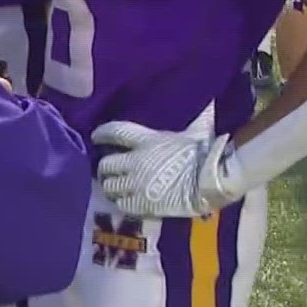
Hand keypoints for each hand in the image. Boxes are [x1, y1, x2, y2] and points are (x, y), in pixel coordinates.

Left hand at [91, 120, 238, 218]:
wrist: (210, 182)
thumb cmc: (205, 152)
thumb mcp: (197, 130)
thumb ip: (198, 117)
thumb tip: (211, 101)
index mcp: (147, 140)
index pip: (115, 132)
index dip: (102, 134)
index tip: (95, 136)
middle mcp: (135, 162)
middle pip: (106, 164)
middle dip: (104, 167)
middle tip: (107, 170)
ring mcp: (137, 184)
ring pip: (110, 187)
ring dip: (111, 187)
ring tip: (114, 188)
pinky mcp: (142, 204)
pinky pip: (122, 204)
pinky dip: (122, 202)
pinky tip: (126, 202)